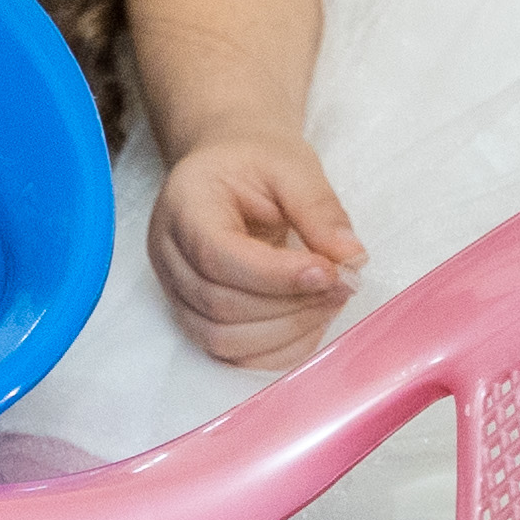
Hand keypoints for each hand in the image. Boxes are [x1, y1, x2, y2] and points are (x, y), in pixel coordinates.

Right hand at [148, 132, 367, 368]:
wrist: (228, 170)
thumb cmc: (256, 164)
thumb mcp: (292, 165)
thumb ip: (319, 208)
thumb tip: (351, 258)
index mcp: (184, 204)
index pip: (217, 255)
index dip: (274, 275)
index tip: (329, 271)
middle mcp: (167, 254)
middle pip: (219, 304)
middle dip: (289, 305)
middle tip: (343, 284)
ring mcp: (175, 291)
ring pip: (222, 340)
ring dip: (286, 331)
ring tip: (329, 299)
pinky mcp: (194, 318)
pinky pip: (232, 356)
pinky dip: (276, 350)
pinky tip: (309, 321)